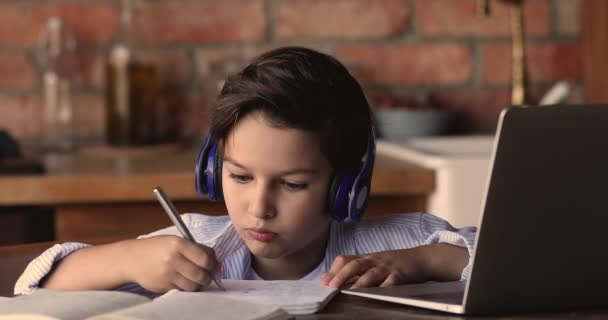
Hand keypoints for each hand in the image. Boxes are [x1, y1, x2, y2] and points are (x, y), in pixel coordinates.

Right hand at [124, 235, 220, 292]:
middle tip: (207, 276)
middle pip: (201, 274)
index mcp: (178, 244)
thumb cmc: (158, 248)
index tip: (214, 267)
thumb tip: (218, 265)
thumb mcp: (176, 241)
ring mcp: (167, 274)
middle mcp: (173, 258)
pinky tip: (184, 281)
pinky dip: (187, 288)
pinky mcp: (163, 285)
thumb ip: (197, 250)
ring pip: (193, 285)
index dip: (213, 265)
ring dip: (198, 285)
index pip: (205, 258)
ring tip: (196, 280)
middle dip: (208, 277)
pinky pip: (182, 290)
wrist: (132, 259)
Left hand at [320, 244, 467, 288]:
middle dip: (342, 275)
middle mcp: (374, 260)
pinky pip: (391, 282)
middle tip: (332, 286)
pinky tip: (377, 294)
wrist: (421, 259)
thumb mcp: (372, 264)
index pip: (346, 259)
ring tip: (351, 292)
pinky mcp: (401, 275)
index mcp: (366, 258)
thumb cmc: (392, 265)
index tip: (324, 282)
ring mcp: (388, 267)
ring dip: (360, 283)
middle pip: (355, 264)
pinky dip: (384, 288)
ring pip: (371, 273)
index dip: (335, 270)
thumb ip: (352, 271)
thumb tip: (326, 279)